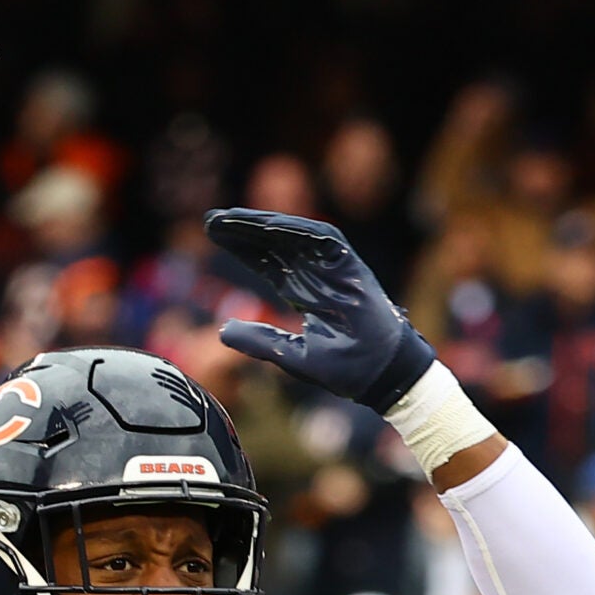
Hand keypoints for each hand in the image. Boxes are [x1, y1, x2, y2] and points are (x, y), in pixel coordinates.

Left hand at [202, 210, 436, 411]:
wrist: (383, 377)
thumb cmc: (347, 369)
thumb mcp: (292, 355)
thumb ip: (260, 341)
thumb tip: (222, 330)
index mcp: (304, 292)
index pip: (267, 262)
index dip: (241, 248)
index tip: (212, 234)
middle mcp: (316, 275)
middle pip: (275, 244)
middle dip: (244, 230)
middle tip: (211, 219)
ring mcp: (335, 269)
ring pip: (295, 236)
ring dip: (264, 225)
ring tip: (231, 218)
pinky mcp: (352, 268)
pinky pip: (325, 239)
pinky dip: (298, 230)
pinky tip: (268, 226)